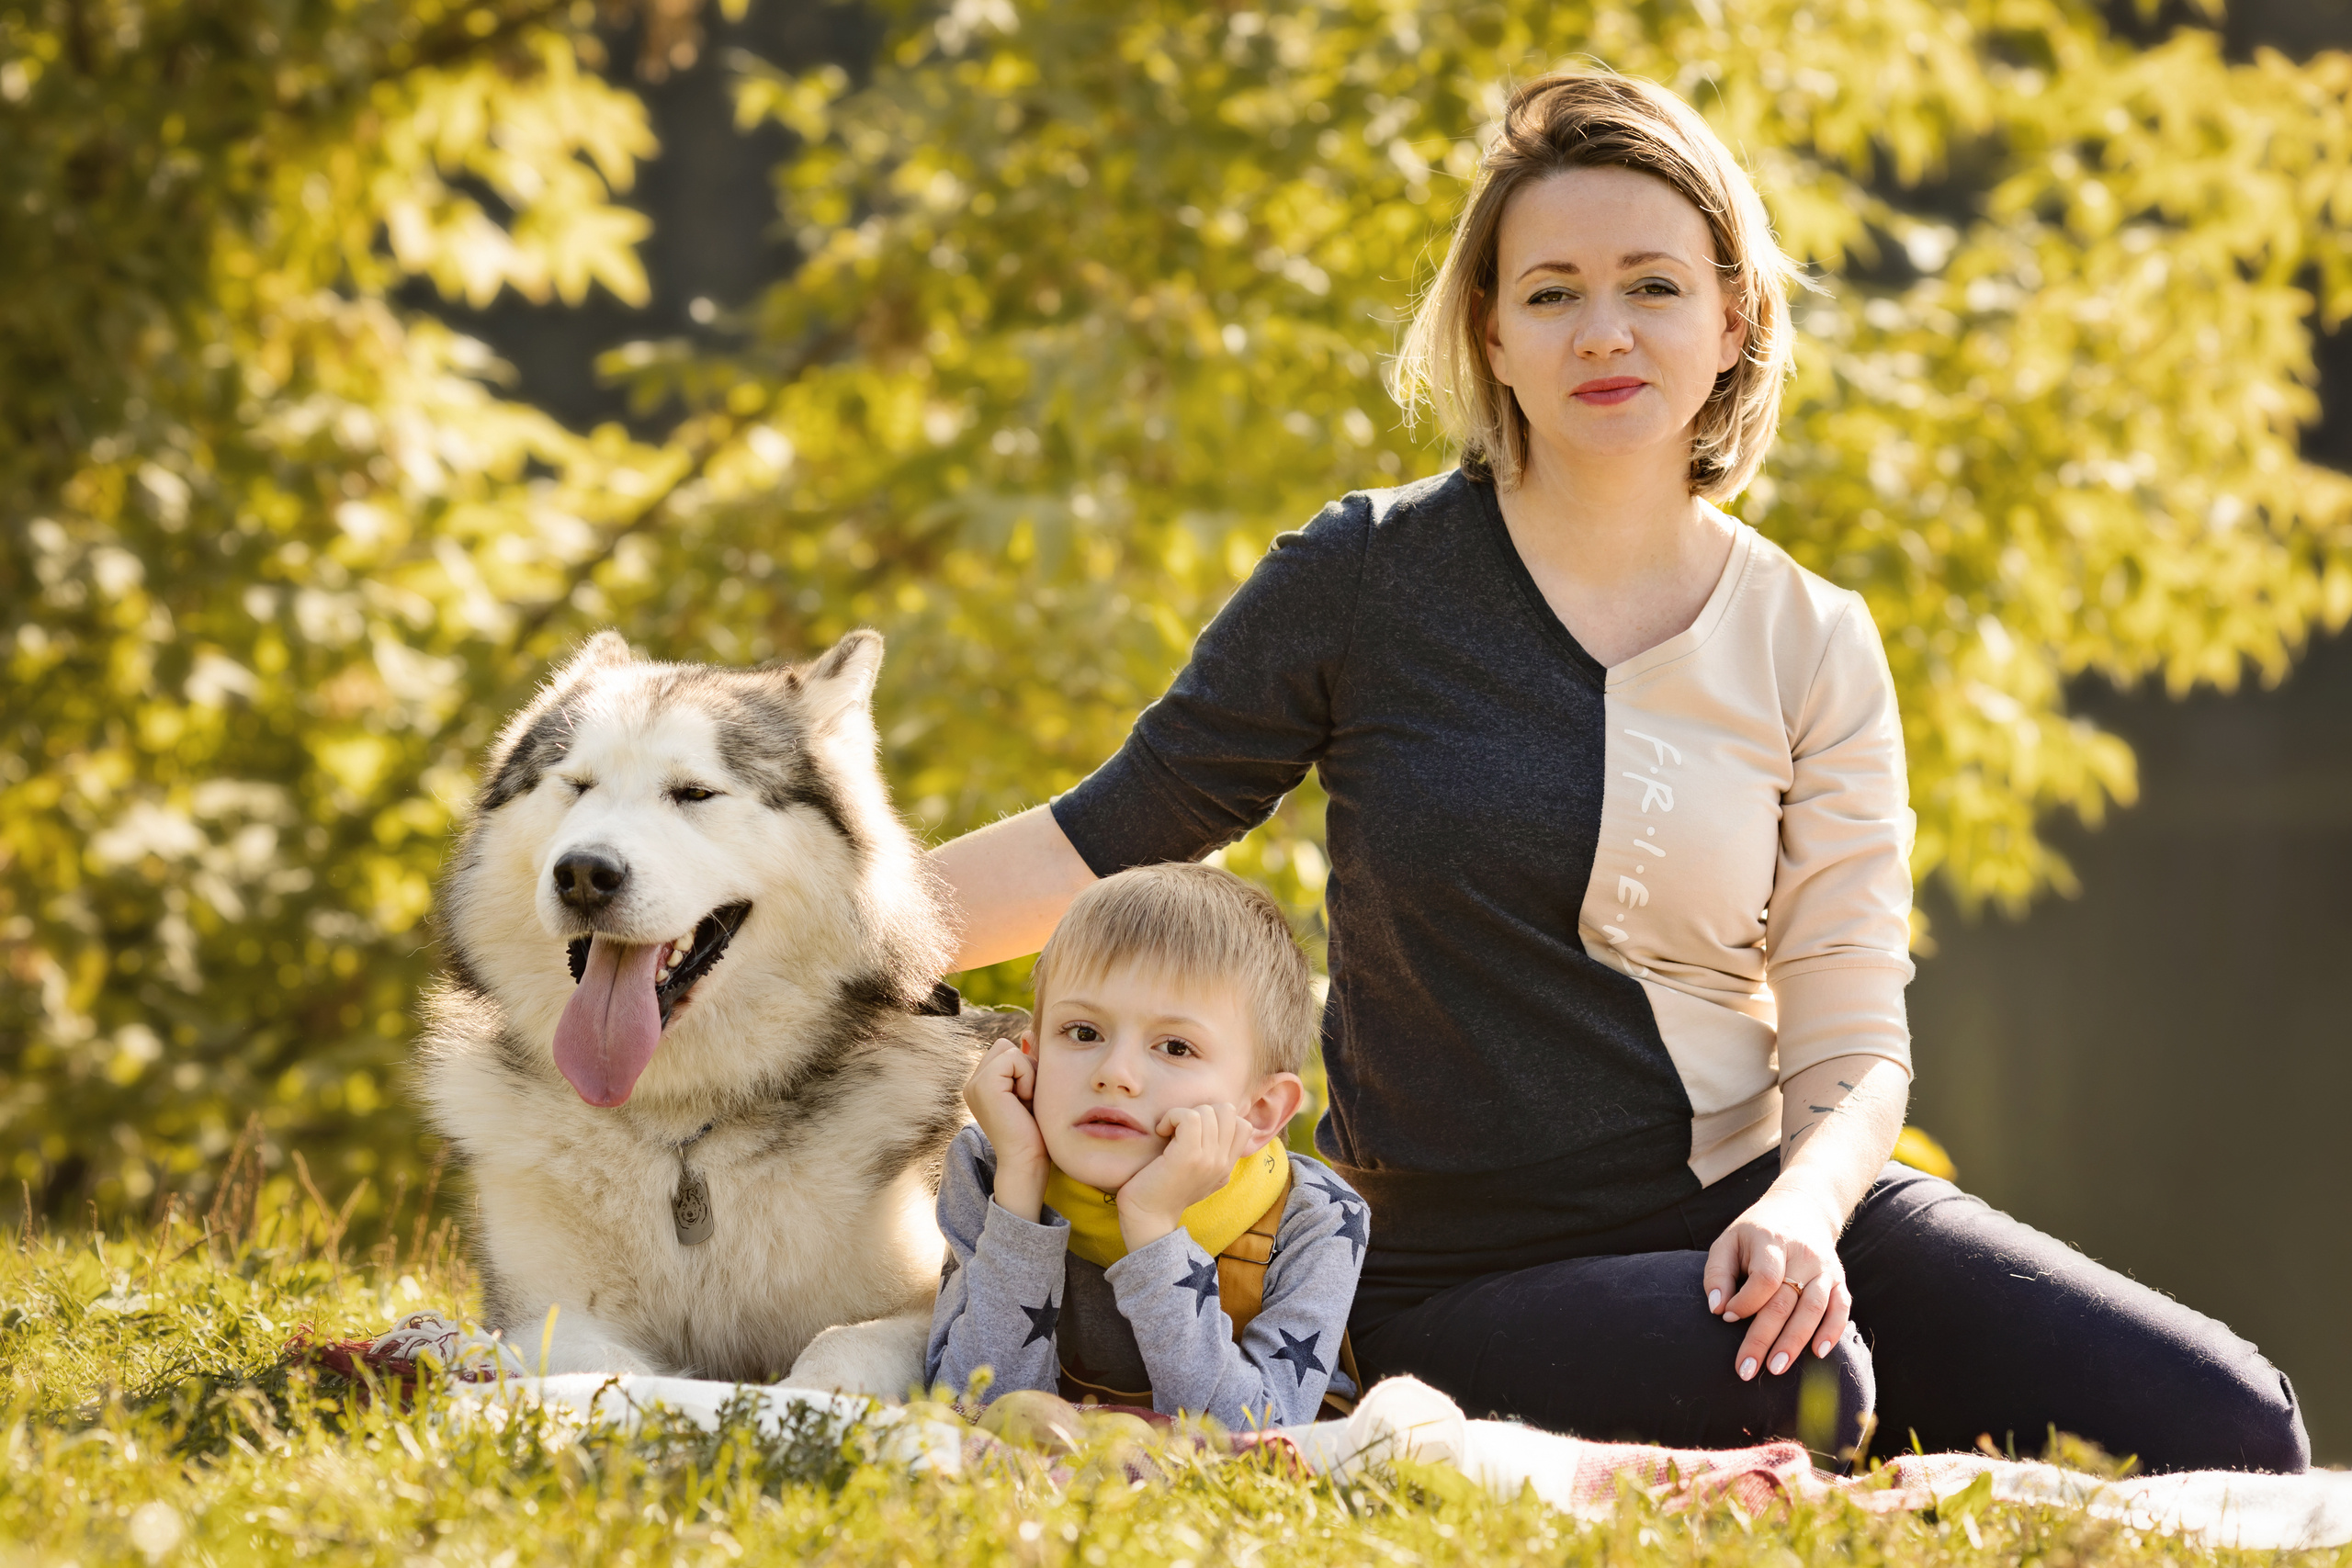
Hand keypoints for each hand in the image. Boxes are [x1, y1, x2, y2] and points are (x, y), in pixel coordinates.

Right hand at [964, 1036, 1046, 1220]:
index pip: (1005, 1051)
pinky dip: (1026, 1077)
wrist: (1027, 1161)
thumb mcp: (1032, 1088)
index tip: (1027, 1098)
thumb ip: (1027, 1061)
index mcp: (980, 1085)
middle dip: (1025, 1067)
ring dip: (1027, 1073)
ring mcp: (974, 1084)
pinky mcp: (983, 1085)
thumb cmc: (1035, 1130)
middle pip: (1005, 1046)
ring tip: (1024, 1101)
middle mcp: (972, 1084)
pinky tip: (1023, 1101)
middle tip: (1026, 1099)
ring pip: (1008, 1050)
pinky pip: (1012, 1058)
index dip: (1025, 1068)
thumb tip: (1027, 1033)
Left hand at [1114, 1103, 1255, 1251]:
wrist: (1147, 1217)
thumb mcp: (1198, 1174)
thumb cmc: (1163, 1191)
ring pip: (1208, 1111)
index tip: (1195, 1130)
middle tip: (1181, 1129)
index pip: (1243, 1125)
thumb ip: (1212, 1155)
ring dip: (1182, 1114)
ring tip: (1169, 1132)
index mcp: (1226, 1166)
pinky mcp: (1189, 1156)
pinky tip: (1162, 1131)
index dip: (1218, 1117)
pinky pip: (1190, 1117)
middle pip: (1228, 1111)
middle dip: (1201, 1111)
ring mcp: (1209, 1159)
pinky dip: (1173, 1116)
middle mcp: (1222, 1163)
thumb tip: (1214, 1126)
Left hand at [1701, 1181, 1852, 1382]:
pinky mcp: (1839, 1280)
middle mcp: (1802, 1255)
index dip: (1745, 1302)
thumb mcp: (1728, 1241)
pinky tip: (1818, 1353)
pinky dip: (1832, 1331)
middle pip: (1785, 1301)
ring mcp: (1824, 1268)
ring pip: (1814, 1308)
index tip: (1725, 1317)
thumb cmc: (1755, 1233)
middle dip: (1764, 1338)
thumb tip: (1716, 1308)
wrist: (1801, 1209)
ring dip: (1795, 1342)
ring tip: (1776, 1369)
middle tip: (1746, 1370)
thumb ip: (1717, 1273)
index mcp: (1771, 1241)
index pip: (1764, 1278)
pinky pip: (1841, 1308)